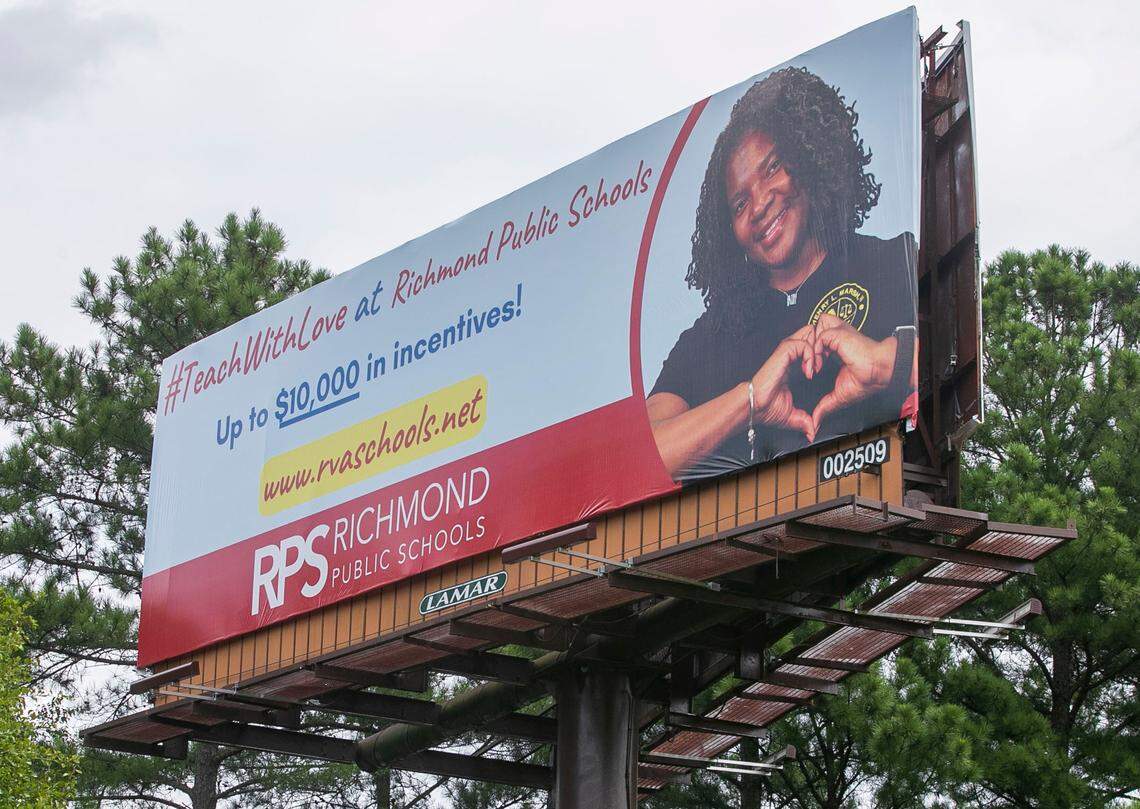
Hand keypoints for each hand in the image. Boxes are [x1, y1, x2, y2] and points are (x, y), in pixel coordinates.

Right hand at [750, 324, 817, 441]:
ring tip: (816, 368)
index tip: (824, 370)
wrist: (755, 406)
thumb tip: (812, 433)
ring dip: (817, 350)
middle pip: (810, 334)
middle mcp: (789, 355)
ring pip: (808, 334)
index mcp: (791, 365)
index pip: (810, 346)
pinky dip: (810, 355)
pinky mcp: (783, 353)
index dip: (820, 353)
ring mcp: (785, 352)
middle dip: (820, 346)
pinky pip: (803, 343)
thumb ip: (805, 420)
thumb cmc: (766, 408)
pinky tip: (809, 372)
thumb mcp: (793, 415)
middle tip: (822, 365)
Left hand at [811, 313, 896, 433]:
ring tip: (814, 367)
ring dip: (809, 350)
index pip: (812, 345)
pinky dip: (815, 351)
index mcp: (834, 350)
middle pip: (808, 335)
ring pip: (811, 332)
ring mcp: (835, 336)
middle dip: (804, 351)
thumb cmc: (868, 379)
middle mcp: (834, 340)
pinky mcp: (837, 334)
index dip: (806, 357)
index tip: (809, 373)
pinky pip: (818, 337)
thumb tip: (816, 423)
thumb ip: (824, 406)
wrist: (880, 373)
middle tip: (809, 370)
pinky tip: (819, 365)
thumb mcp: (839, 395)